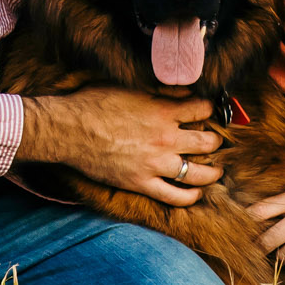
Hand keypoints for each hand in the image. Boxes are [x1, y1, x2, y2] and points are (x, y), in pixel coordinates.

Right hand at [17, 90, 225, 206]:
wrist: (69, 130)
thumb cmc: (94, 104)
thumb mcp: (130, 88)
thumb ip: (161, 92)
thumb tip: (185, 92)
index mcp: (163, 111)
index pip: (202, 109)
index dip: (209, 109)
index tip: (208, 111)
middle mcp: (165, 138)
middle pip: (207, 142)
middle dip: (216, 141)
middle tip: (215, 141)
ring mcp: (155, 164)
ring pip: (198, 173)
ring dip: (212, 172)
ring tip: (215, 171)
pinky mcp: (141, 183)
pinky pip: (174, 196)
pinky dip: (189, 196)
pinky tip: (195, 193)